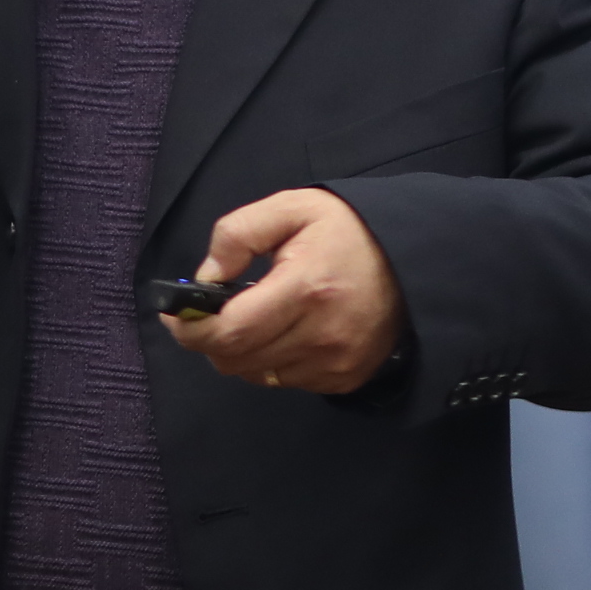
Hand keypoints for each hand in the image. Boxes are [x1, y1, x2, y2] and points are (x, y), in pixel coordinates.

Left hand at [159, 190, 403, 396]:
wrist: (415, 260)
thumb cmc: (349, 231)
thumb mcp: (293, 208)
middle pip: (236, 359)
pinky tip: (280, 331)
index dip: (191, 328)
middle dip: (208, 339)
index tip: (175, 315)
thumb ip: (239, 234)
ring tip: (249, 317)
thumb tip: (205, 278)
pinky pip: (284, 381)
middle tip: (204, 315)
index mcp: (305, 289)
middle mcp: (320, 335)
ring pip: (256, 374)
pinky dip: (268, 361)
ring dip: (238, 351)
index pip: (230, 331)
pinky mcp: (343, 378)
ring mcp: (334, 363)